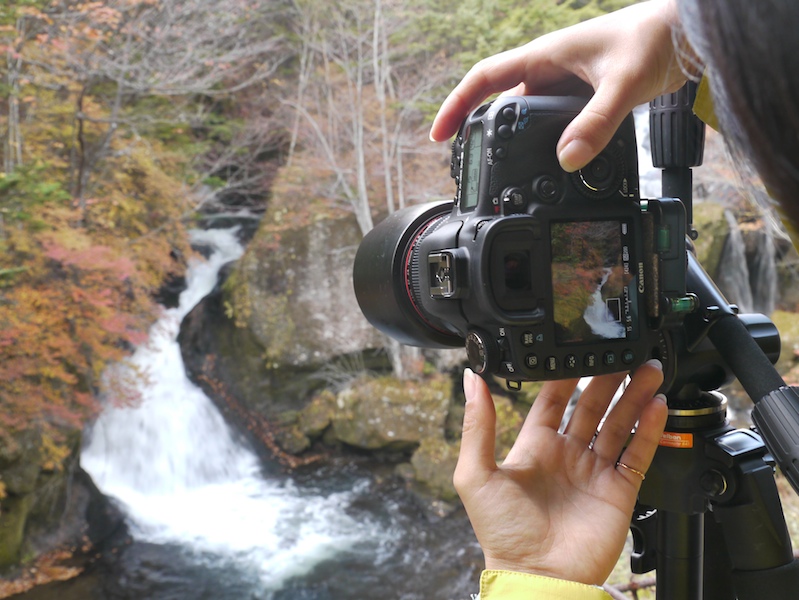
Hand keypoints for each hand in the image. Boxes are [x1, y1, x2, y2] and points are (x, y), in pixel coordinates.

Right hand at [430, 0, 685, 171]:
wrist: (688, 32)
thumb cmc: (655, 38)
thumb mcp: (623, 82)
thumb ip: (597, 122)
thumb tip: (566, 160)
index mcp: (544, 56)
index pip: (485, 79)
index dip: (457, 106)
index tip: (439, 135)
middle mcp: (550, 71)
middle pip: (502, 106)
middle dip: (484, 136)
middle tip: (475, 170)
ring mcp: (567, 86)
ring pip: (531, 120)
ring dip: (519, 145)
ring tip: (511, 177)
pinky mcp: (584, 98)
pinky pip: (556, 126)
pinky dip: (549, 146)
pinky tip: (555, 167)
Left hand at [455, 361, 666, 584]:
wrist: (538, 578)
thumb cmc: (502, 532)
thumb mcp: (477, 473)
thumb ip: (477, 425)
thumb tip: (472, 378)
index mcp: (534, 447)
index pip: (553, 400)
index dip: (566, 375)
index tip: (577, 349)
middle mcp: (567, 455)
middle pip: (592, 406)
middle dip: (608, 379)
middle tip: (622, 353)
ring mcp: (595, 472)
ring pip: (619, 424)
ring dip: (634, 397)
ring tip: (649, 369)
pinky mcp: (619, 490)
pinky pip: (638, 453)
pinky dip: (650, 428)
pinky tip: (656, 404)